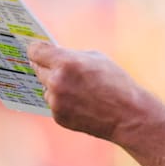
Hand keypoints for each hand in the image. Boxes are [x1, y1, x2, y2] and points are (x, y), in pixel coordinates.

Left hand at [27, 41, 144, 140]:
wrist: (128, 115)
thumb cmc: (116, 83)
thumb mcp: (96, 58)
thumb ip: (72, 56)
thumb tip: (55, 56)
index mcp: (65, 63)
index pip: (36, 51)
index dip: (37, 49)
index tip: (38, 49)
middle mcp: (56, 82)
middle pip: (37, 68)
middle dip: (46, 66)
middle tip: (56, 66)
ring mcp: (56, 101)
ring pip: (45, 87)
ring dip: (54, 86)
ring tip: (77, 88)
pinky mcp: (58, 116)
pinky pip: (54, 103)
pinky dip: (62, 101)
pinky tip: (80, 102)